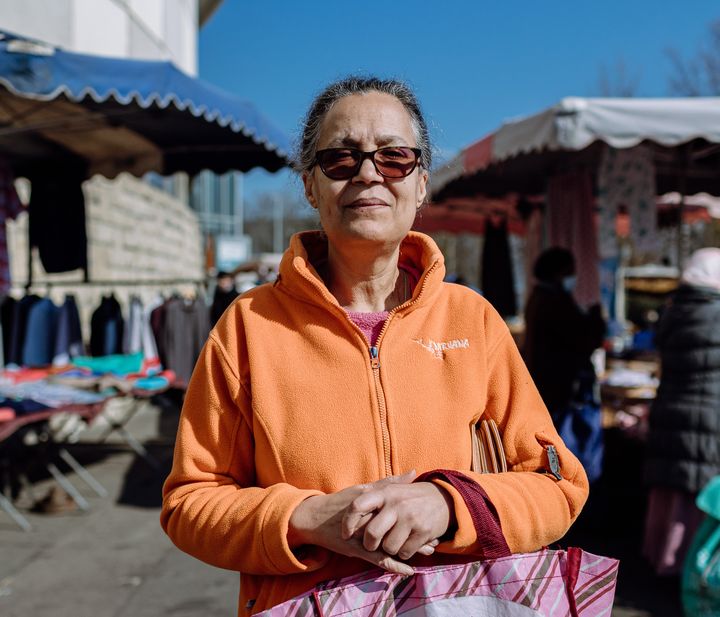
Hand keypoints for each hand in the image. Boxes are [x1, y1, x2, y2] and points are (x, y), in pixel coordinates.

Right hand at [288, 471, 437, 575]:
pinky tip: (409, 570)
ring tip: (429, 551)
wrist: (314, 519)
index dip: (418, 511)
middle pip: (399, 526)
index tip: (434, 513)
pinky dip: (394, 565)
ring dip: (411, 548)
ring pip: (392, 544)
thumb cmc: (340, 503)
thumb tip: (413, 472)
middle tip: (436, 535)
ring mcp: (364, 536)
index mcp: (373, 502)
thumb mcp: (363, 490)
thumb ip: (388, 483)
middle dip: (418, 532)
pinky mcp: (358, 550)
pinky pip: (378, 560)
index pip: (400, 507)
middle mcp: (369, 519)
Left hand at [341, 478, 453, 560]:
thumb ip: (373, 493)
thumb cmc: (411, 496)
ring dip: (389, 549)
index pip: (358, 506)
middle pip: (372, 533)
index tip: (346, 533)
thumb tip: (353, 496)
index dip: (348, 522)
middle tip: (371, 545)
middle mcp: (396, 504)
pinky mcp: (423, 532)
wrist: (444, 499)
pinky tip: (407, 544)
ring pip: (389, 547)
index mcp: (385, 493)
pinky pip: (405, 553)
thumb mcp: (393, 490)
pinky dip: (404, 554)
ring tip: (393, 542)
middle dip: (369, 544)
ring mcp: (410, 518)